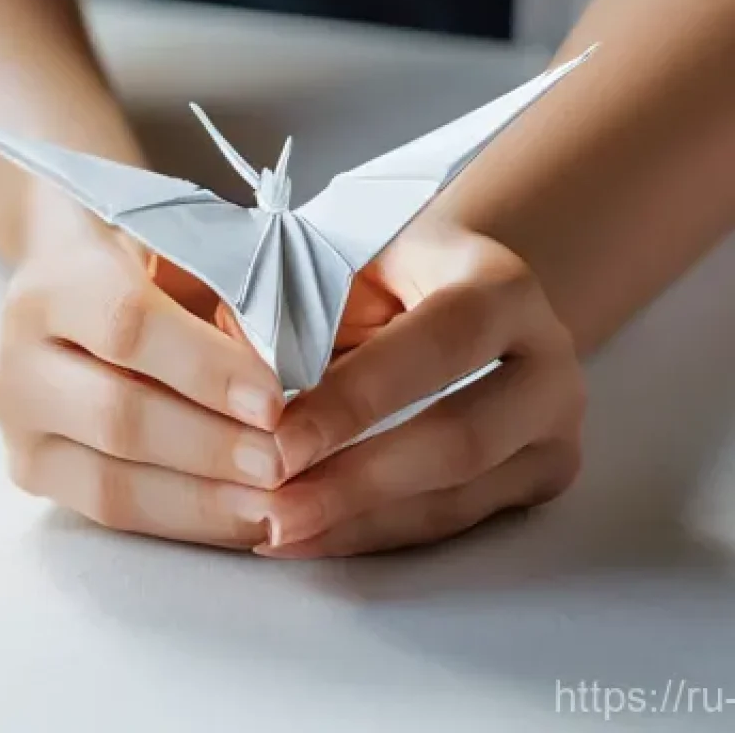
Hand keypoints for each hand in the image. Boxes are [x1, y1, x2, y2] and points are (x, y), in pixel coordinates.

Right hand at [0, 189, 283, 548]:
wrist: (68, 275)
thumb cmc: (145, 255)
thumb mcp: (183, 246)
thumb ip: (225, 293)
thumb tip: (288, 365)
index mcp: (56, 280)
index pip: (127, 326)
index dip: (203, 369)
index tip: (272, 402)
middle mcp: (19, 356)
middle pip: (116, 416)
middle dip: (210, 447)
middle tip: (282, 463)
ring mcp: (17, 424)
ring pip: (109, 482)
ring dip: (202, 501)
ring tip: (273, 506)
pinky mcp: (30, 470)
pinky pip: (109, 513)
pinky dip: (183, 521)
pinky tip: (240, 518)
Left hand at [258, 221, 585, 557]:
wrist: (456, 289)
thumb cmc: (385, 272)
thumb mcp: (346, 262)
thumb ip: (301, 311)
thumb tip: (244, 390)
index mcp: (500, 285)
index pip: (436, 346)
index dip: (358, 399)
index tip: (279, 444)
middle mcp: (546, 358)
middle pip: (462, 439)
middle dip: (359, 482)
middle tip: (276, 508)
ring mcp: (552, 426)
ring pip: (460, 498)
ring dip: (361, 523)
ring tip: (279, 530)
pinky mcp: (540, 476)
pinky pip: (454, 521)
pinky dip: (376, 534)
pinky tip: (311, 536)